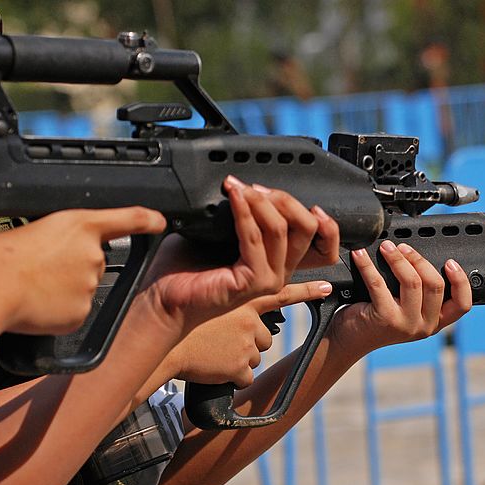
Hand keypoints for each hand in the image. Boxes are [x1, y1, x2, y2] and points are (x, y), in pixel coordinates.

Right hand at [0, 207, 165, 334]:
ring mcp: (90, 285)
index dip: (147, 220)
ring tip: (34, 284)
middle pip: (94, 262)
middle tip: (42, 268)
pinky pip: (75, 311)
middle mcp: (93, 254)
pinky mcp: (83, 312)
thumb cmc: (2, 256)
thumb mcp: (39, 230)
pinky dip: (58, 311)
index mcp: (80, 225)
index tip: (161, 222)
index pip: (127, 219)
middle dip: (73, 267)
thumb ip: (65, 241)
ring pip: (83, 288)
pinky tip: (38, 303)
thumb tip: (65, 256)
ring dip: (64, 288)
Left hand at [142, 176, 328, 333]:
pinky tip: (233, 197)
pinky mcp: (252, 281)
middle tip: (257, 188)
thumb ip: (244, 215)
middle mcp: (279, 272)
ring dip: (260, 201)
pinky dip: (244, 212)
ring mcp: (268, 279)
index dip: (321, 218)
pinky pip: (254, 237)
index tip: (294, 195)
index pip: (320, 240)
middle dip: (285, 200)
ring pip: (282, 229)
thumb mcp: (222, 233)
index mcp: (278, 262)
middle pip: (307, 229)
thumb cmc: (186, 268)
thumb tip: (248, 187)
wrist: (163, 297)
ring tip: (240, 188)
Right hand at [164, 280, 331, 387]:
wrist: (160, 337)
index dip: (308, 291)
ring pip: (254, 353)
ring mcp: (247, 342)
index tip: (328, 290)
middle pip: (266, 333)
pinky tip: (214, 367)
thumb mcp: (203, 285)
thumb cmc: (172, 308)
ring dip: (241, 354)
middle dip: (250, 336)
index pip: (283, 291)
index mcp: (243, 296)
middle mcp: (251, 318)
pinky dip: (231, 375)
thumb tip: (226, 279)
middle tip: (224, 336)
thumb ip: (223, 285)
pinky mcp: (240, 366)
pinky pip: (243, 375)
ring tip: (216, 350)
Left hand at [328, 240, 471, 356]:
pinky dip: (368, 265)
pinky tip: (360, 255)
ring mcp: (406, 324)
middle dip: (419, 259)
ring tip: (386, 248)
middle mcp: (424, 326)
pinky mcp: (385, 319)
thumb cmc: (376, 318)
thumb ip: (421, 293)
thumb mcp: (407, 310)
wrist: (349, 339)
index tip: (450, 262)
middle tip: (403, 248)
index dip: (461, 282)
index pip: (462, 305)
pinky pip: (379, 284)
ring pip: (412, 282)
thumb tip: (420, 258)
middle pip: (435, 284)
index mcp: (435, 322)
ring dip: (398, 259)